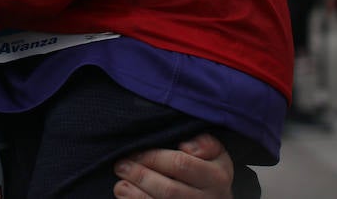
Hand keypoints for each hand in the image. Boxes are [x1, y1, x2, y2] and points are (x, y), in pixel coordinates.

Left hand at [113, 133, 234, 198]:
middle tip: (121, 166)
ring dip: (135, 195)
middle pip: (168, 190)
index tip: (135, 153)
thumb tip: (186, 147)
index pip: (180, 164)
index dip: (154, 158)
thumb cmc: (210, 171)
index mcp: (216, 177)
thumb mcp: (215, 153)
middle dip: (140, 176)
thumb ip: (205, 144)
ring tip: (120, 185)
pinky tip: (126, 197)